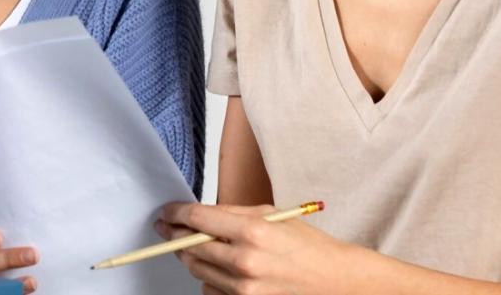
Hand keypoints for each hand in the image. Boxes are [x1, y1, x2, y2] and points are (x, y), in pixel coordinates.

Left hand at [155, 202, 352, 294]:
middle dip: (174, 235)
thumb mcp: (271, 215)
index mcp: (252, 232)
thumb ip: (232, 214)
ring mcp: (245, 288)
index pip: (197, 219)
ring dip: (191, 257)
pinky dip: (209, 278)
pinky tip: (221, 268)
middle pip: (190, 247)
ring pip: (197, 270)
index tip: (165, 213)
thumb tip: (199, 214)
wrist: (334, 280)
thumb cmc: (306, 244)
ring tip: (197, 247)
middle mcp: (245, 261)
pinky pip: (211, 290)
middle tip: (169, 229)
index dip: (175, 214)